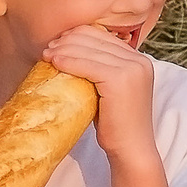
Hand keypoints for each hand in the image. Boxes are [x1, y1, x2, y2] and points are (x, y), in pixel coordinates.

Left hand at [41, 26, 157, 162]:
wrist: (131, 150)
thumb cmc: (117, 125)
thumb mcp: (111, 91)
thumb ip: (102, 70)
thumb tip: (71, 52)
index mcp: (139, 60)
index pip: (104, 36)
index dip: (78, 36)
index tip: (58, 43)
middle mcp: (139, 60)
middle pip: (96, 39)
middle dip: (68, 41)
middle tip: (48, 48)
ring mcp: (132, 69)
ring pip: (89, 50)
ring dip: (65, 50)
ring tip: (46, 55)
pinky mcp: (120, 80)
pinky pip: (88, 65)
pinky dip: (69, 62)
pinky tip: (55, 63)